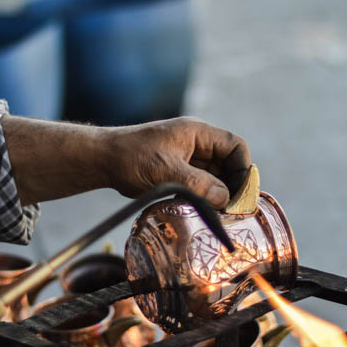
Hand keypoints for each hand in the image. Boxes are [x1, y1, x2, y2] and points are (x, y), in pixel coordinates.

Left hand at [105, 117, 250, 208]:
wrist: (103, 159)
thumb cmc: (132, 158)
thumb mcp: (167, 172)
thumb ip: (198, 184)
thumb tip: (226, 199)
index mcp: (198, 133)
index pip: (235, 146)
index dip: (243, 168)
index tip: (240, 193)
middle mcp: (196, 143)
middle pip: (228, 162)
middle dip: (232, 185)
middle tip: (231, 210)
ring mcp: (187, 157)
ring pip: (216, 175)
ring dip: (219, 193)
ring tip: (218, 213)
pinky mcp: (178, 171)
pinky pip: (201, 183)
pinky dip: (205, 196)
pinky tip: (203, 210)